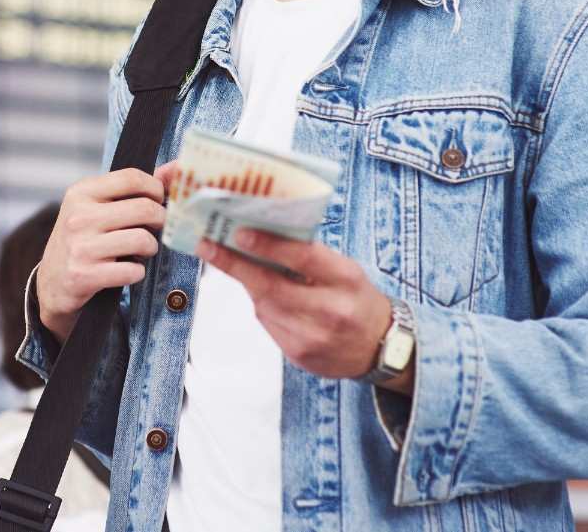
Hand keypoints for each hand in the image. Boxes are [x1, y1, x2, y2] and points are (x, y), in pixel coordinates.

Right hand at [35, 163, 173, 341]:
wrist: (52, 282)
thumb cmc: (81, 239)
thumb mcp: (92, 207)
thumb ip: (127, 190)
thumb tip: (171, 173)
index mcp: (81, 193)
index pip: (132, 178)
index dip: (155, 189)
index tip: (159, 200)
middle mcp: (79, 217)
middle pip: (144, 208)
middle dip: (160, 219)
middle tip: (156, 227)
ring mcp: (81, 247)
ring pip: (142, 239)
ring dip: (151, 247)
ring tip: (143, 250)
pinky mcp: (85, 276)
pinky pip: (132, 270)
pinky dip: (138, 272)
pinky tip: (129, 269)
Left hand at [197, 228, 399, 385]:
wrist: (379, 348)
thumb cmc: (357, 299)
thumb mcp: (344, 270)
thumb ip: (310, 256)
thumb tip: (264, 235)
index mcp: (346, 280)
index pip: (302, 258)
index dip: (268, 246)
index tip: (239, 233)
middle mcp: (331, 311)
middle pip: (272, 286)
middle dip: (235, 265)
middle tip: (208, 246)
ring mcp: (313, 338)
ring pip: (264, 306)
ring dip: (247, 284)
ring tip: (232, 263)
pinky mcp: (299, 356)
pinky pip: (268, 324)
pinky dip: (262, 306)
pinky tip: (264, 296)